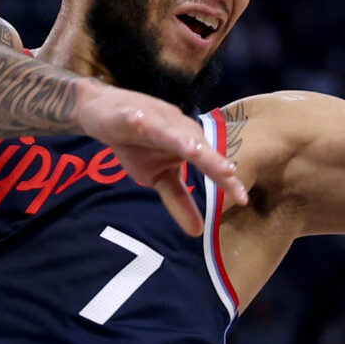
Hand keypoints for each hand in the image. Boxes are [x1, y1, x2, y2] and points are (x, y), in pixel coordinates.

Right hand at [70, 80, 245, 237]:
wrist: (102, 111)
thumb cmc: (136, 143)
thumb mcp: (157, 177)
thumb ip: (179, 200)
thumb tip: (197, 233)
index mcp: (186, 144)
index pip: (209, 164)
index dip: (224, 180)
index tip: (242, 198)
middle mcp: (176, 129)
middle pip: (196, 145)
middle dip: (211, 159)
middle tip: (228, 174)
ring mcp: (153, 120)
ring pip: (170, 130)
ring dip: (182, 139)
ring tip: (195, 151)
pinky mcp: (128, 114)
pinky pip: (135, 118)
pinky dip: (139, 121)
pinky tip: (140, 124)